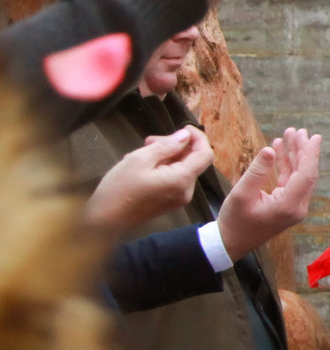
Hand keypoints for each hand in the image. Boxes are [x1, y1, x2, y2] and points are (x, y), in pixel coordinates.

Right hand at [85, 127, 211, 230]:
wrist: (104, 221)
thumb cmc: (119, 188)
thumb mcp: (140, 159)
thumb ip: (166, 146)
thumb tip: (185, 135)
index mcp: (182, 180)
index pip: (205, 154)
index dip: (199, 138)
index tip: (183, 128)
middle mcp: (186, 191)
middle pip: (192, 161)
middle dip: (174, 146)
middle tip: (149, 142)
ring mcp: (178, 199)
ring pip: (180, 169)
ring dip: (164, 157)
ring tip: (139, 154)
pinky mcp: (168, 203)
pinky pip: (172, 179)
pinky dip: (161, 168)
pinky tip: (140, 166)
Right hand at [216, 128, 319, 261]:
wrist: (230, 242)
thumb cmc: (234, 221)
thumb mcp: (241, 195)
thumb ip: (256, 172)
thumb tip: (270, 150)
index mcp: (288, 205)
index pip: (306, 176)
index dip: (310, 154)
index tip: (314, 137)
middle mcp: (296, 206)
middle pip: (306, 173)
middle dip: (302, 150)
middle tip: (298, 131)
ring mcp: (293, 206)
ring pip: (299, 176)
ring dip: (294, 155)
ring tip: (288, 135)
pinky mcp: (286, 204)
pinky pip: (290, 181)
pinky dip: (286, 165)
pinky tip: (278, 150)